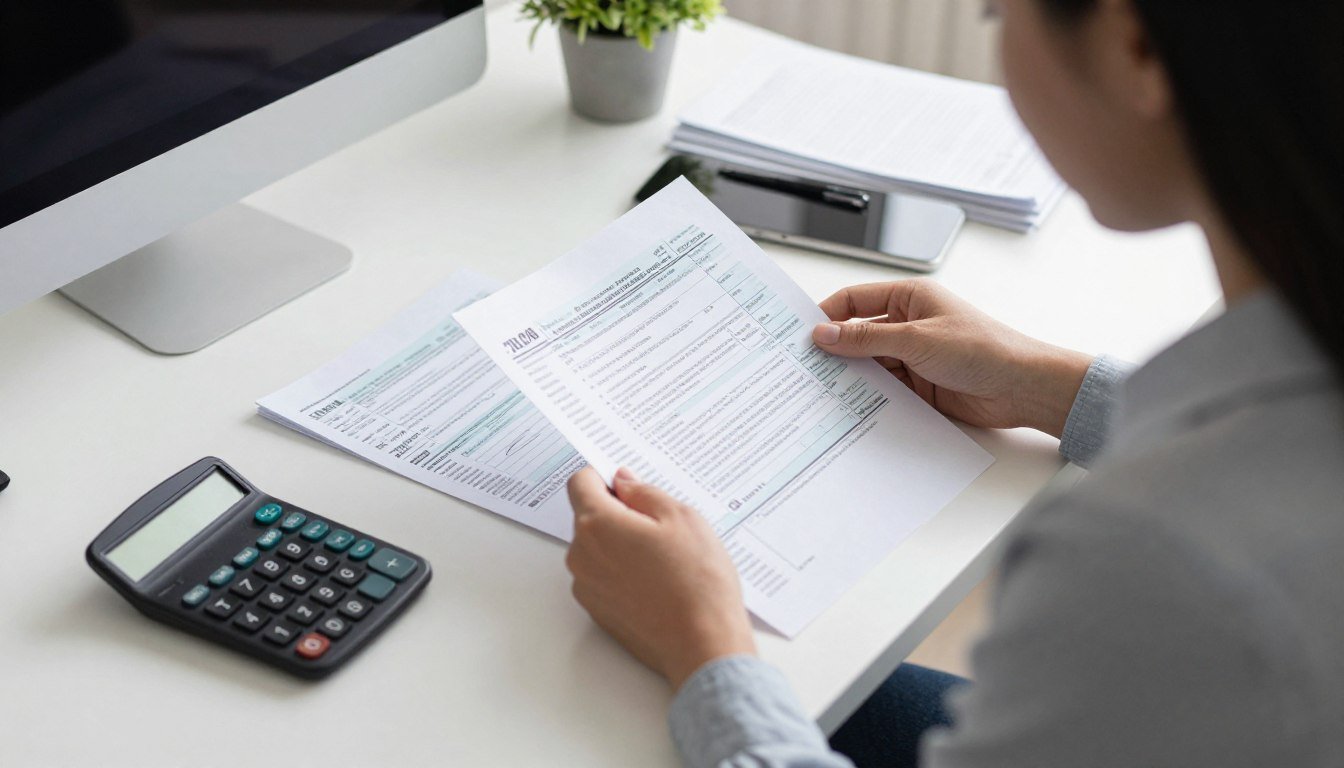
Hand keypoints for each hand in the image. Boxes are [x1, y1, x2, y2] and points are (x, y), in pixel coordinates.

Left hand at [565, 467, 755, 689]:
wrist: (703, 644)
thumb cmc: (697, 581)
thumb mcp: (681, 517)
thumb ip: (643, 492)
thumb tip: (624, 483)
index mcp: (597, 525)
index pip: (580, 482)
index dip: (604, 478)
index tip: (627, 485)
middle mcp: (581, 555)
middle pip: (588, 517)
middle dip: (618, 514)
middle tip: (661, 527)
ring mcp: (586, 587)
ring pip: (596, 548)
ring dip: (620, 545)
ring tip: (663, 560)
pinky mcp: (597, 611)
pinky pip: (603, 577)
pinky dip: (622, 573)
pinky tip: (656, 583)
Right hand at [812, 279, 1091, 437]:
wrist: (1020, 388)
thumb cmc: (982, 348)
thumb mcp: (916, 339)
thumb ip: (866, 339)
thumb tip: (824, 334)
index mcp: (908, 297)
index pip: (854, 301)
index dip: (827, 316)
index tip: (800, 334)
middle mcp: (907, 324)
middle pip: (857, 335)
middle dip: (833, 350)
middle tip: (802, 366)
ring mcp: (911, 356)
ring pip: (867, 365)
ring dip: (849, 376)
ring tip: (819, 390)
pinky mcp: (917, 385)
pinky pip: (882, 389)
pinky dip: (866, 396)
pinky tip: (848, 406)